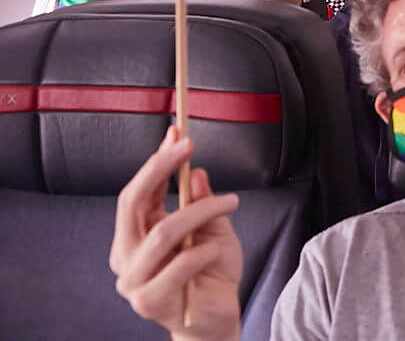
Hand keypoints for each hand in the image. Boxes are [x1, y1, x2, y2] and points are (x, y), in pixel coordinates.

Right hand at [111, 131, 243, 340]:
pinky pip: (181, 263)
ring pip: (163, 231)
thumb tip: (196, 171)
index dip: (154, 162)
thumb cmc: (210, 273)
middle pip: (132, 205)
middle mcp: (125, 257)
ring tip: (231, 201)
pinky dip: (204, 248)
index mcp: (133, 238)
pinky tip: (218, 248)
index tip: (177, 133)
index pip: (135, 194)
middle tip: (188, 145)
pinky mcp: (151, 301)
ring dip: (200, 209)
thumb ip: (201, 203)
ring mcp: (133, 281)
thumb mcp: (213, 230)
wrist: (215, 320)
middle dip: (160, 169)